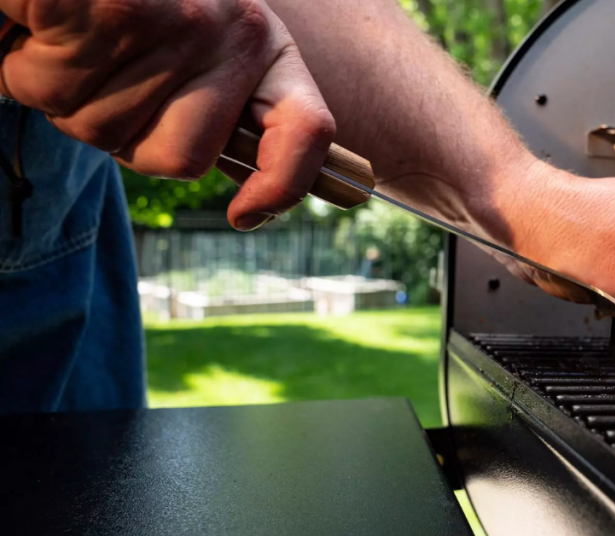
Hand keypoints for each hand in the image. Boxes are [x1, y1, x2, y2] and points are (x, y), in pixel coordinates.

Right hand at [0, 0, 334, 229]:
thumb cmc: (139, 0)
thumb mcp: (204, 46)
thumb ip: (220, 111)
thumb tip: (252, 209)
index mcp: (264, 47)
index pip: (308, 130)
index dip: (284, 185)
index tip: (243, 216)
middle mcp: (233, 32)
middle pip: (180, 159)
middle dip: (121, 134)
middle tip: (98, 74)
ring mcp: (176, 18)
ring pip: (101, 127)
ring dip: (59, 94)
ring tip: (64, 36)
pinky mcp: (109, 3)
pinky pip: (52, 83)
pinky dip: (23, 67)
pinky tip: (35, 27)